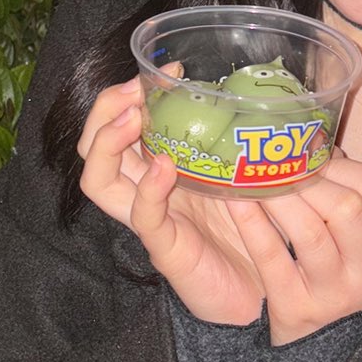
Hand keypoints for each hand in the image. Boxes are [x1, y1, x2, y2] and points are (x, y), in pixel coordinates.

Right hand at [76, 77, 264, 327]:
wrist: (268, 291)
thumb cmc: (257, 228)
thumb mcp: (245, 170)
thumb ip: (239, 138)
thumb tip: (257, 89)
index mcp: (159, 168)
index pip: (118, 125)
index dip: (130, 93)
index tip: (170, 69)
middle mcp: (145, 191)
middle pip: (93, 148)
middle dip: (104, 110)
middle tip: (135, 89)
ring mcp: (151, 221)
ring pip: (99, 181)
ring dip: (108, 143)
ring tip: (131, 118)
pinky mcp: (167, 250)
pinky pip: (143, 218)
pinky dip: (148, 190)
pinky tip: (164, 168)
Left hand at [224, 150, 361, 345]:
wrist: (315, 345)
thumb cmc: (331, 272)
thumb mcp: (353, 237)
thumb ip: (342, 191)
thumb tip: (316, 139)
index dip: (341, 164)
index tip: (309, 154)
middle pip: (347, 207)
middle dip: (308, 179)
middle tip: (276, 163)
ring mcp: (335, 295)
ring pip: (309, 231)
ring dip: (278, 196)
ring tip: (251, 176)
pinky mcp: (297, 309)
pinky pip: (272, 258)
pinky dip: (251, 224)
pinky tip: (234, 201)